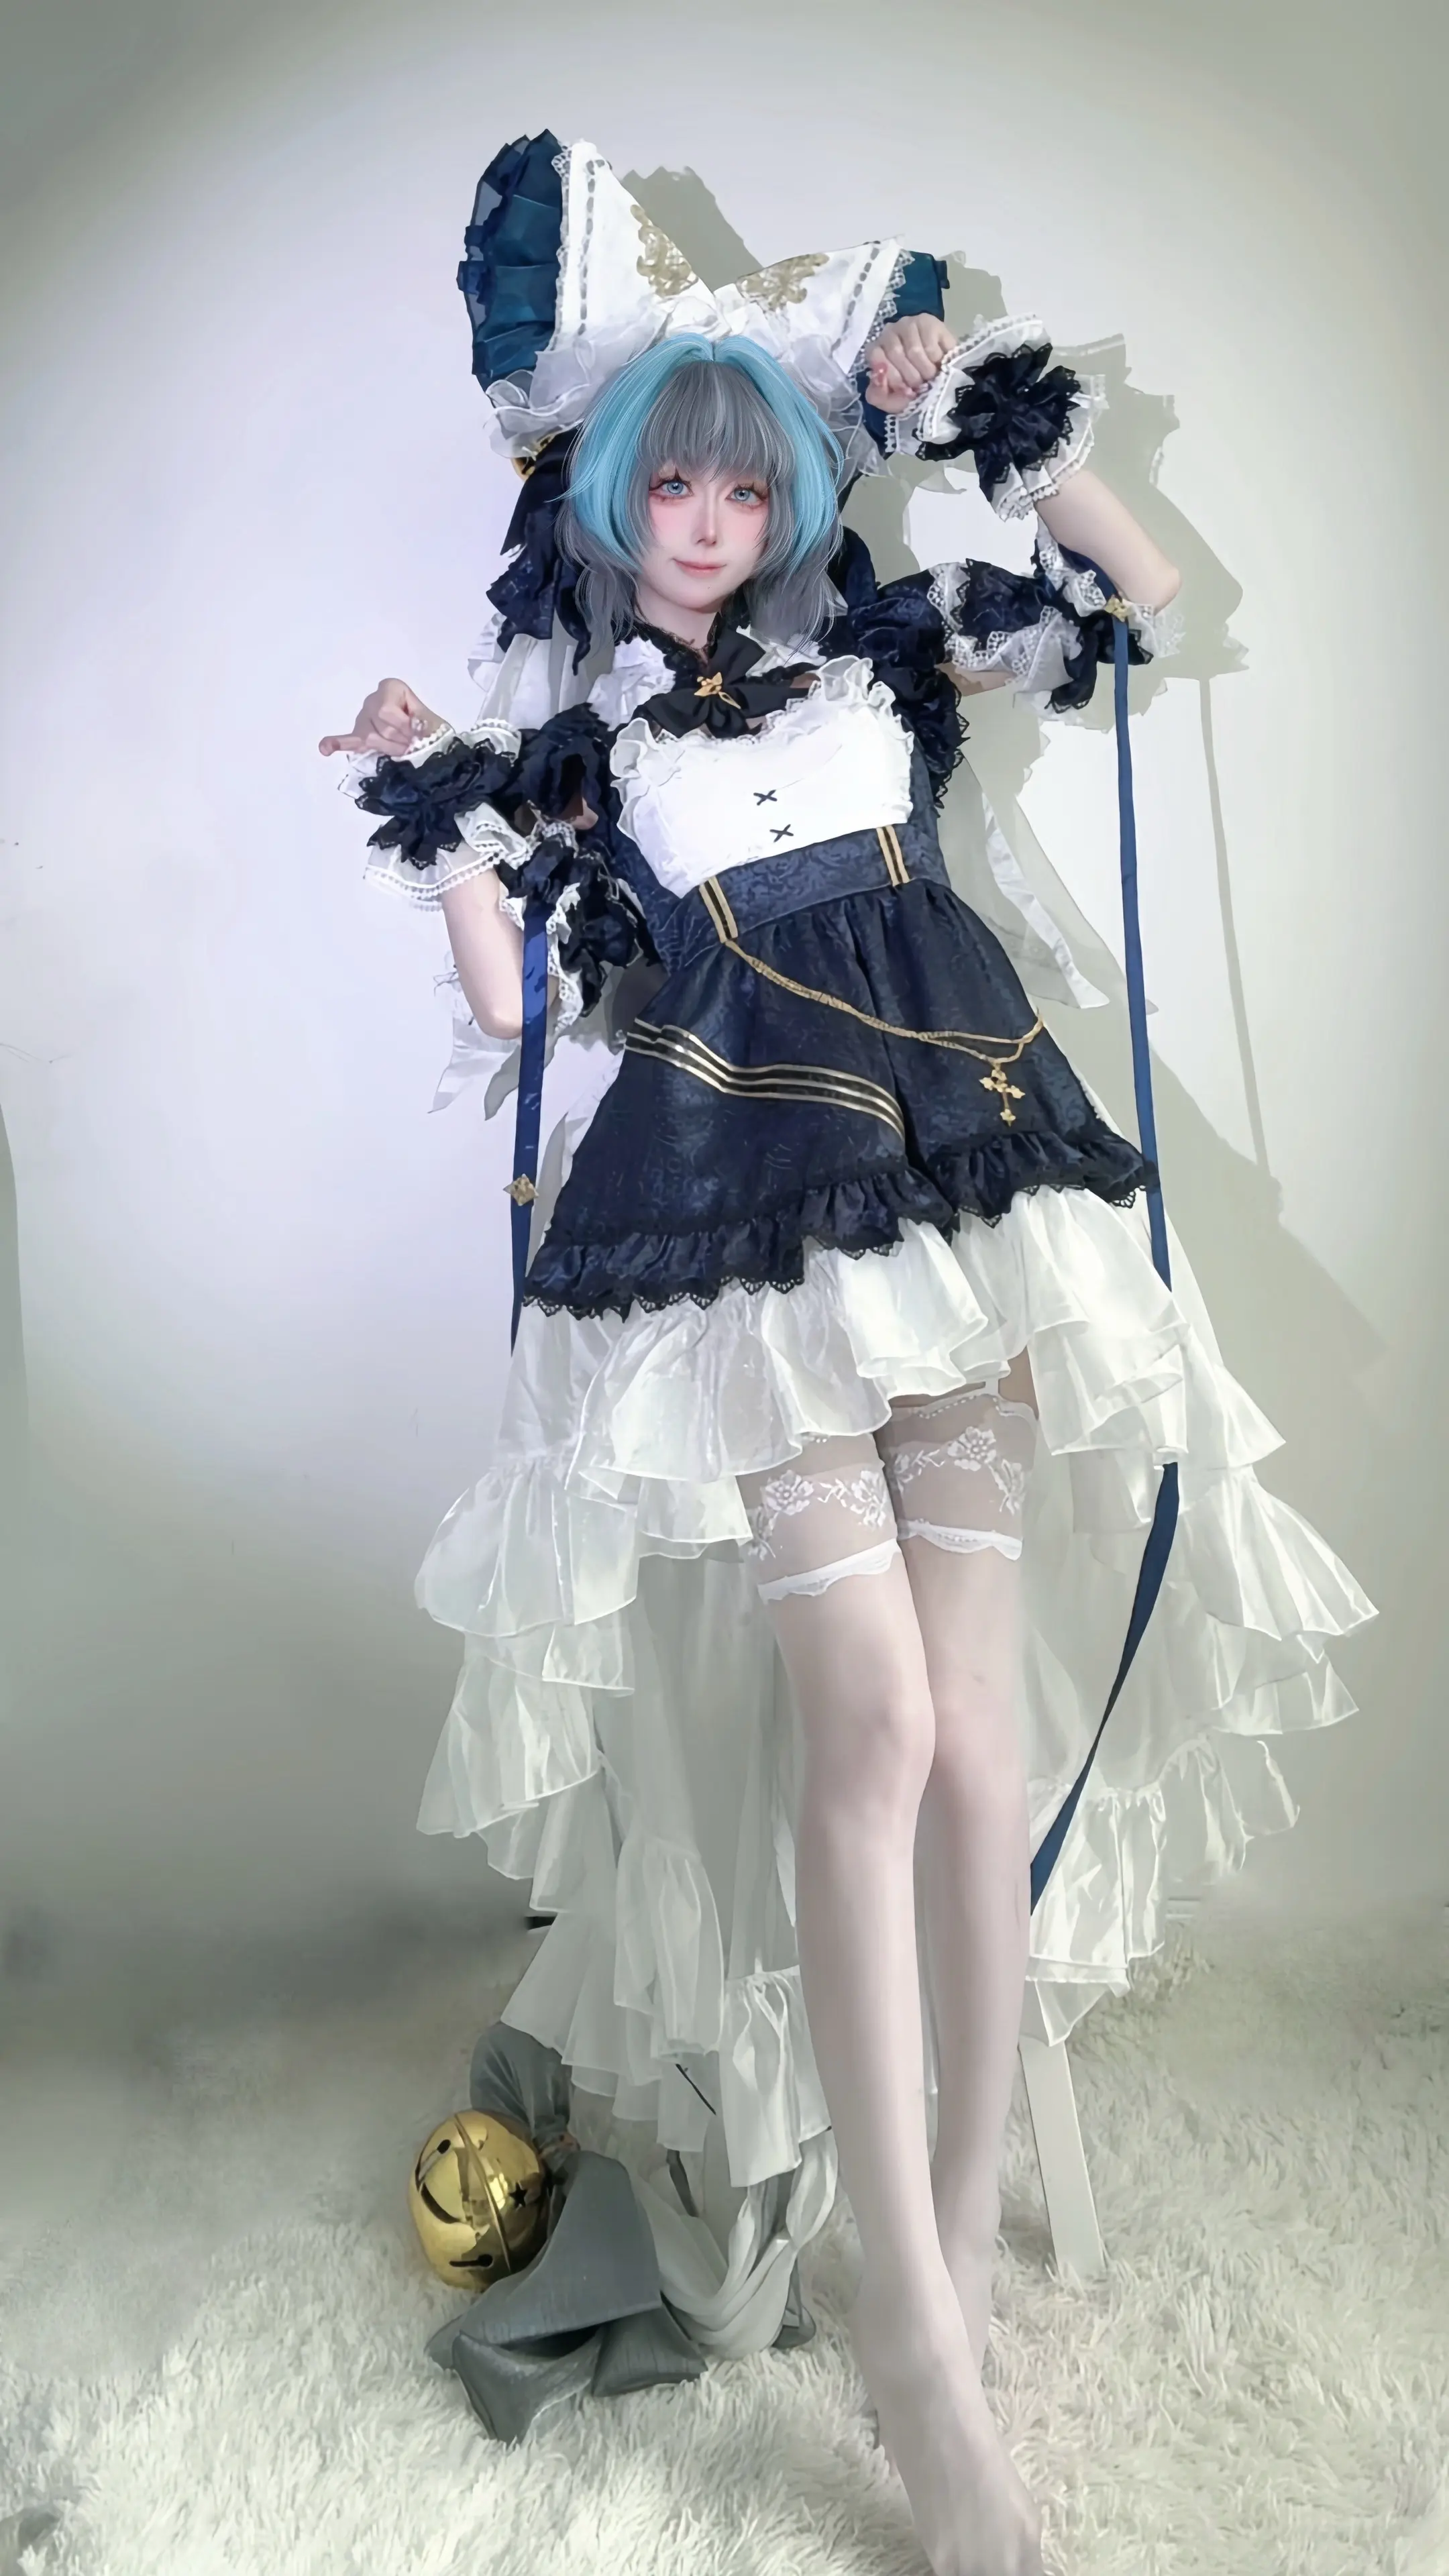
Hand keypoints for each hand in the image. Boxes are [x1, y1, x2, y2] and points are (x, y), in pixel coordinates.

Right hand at [318, 677, 442, 756]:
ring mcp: (363, 718)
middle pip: (379, 727)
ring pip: (369, 738)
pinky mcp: (359, 735)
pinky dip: (335, 743)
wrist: (427, 739)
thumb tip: (413, 726)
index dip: (402, 727)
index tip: (417, 733)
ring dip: (388, 748)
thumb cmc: (429, 727)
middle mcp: (373, 699)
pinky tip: (325, 748)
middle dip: (399, 741)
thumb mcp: (432, 719)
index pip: (386, 710)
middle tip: (412, 744)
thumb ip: (421, 722)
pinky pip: (347, 740)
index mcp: (390, 688)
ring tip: (401, 748)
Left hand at [863, 314, 957, 414]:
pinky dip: (936, 360)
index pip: (875, 356)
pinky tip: (938, 361)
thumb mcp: (892, 400)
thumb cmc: (913, 389)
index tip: (904, 389)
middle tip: (920, 384)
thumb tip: (879, 379)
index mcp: (876, 350)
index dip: (892, 376)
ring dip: (926, 370)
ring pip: (914, 350)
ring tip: (931, 375)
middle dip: (911, 377)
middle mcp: (889, 333)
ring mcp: (908, 324)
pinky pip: (930, 346)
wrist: (943, 381)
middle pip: (896, 353)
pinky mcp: (928, 322)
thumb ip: (877, 395)